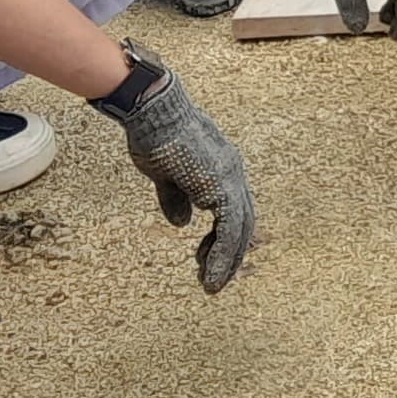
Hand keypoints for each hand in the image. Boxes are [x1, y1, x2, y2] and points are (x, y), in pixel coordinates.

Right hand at [104, 44, 254, 290]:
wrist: (153, 112)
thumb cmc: (154, 135)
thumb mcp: (165, 175)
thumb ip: (177, 197)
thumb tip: (183, 222)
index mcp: (222, 167)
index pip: (233, 209)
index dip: (222, 236)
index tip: (205, 257)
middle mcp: (232, 172)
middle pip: (243, 222)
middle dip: (229, 254)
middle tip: (214, 279)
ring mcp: (230, 178)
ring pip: (240, 230)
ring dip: (226, 262)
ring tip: (211, 285)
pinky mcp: (222, 187)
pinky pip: (230, 230)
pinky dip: (223, 255)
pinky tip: (211, 275)